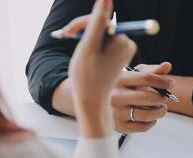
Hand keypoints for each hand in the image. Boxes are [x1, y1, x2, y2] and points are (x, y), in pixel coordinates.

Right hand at [64, 0, 136, 136]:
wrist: (90, 101)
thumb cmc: (87, 77)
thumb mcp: (89, 46)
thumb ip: (97, 22)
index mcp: (122, 41)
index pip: (101, 20)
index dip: (82, 24)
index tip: (66, 33)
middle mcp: (126, 44)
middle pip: (102, 25)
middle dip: (84, 31)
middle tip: (66, 37)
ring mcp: (122, 50)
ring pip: (100, 34)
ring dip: (86, 39)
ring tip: (78, 53)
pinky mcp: (117, 55)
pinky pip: (102, 43)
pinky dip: (90, 46)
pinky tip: (84, 55)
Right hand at [111, 62, 174, 132]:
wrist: (101, 104)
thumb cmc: (122, 88)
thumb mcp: (134, 75)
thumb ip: (151, 71)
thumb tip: (167, 66)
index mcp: (119, 80)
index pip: (146, 78)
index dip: (162, 81)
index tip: (171, 84)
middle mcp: (115, 96)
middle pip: (148, 98)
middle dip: (162, 98)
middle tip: (164, 98)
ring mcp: (116, 112)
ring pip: (148, 114)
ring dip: (160, 112)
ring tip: (160, 108)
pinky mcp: (118, 126)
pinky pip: (143, 127)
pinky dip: (151, 122)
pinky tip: (149, 118)